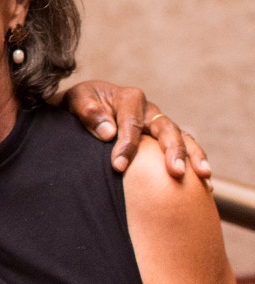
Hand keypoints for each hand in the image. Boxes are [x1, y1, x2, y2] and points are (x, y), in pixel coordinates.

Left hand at [61, 80, 209, 178]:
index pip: (131, 122)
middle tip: (175, 173)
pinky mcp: (163, 139)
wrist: (83, 108)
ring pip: (182, 138)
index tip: (119, 166)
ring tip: (203, 176)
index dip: (127, 144)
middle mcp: (149, 110)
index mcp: (128, 98)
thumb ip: (89, 112)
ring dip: (193, 156)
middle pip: (166, 128)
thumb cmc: (80, 105)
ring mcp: (159, 125)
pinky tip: (205, 185)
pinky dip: (196, 163)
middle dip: (172, 150)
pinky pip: (185, 149)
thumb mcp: (77, 101)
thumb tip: (108, 132)